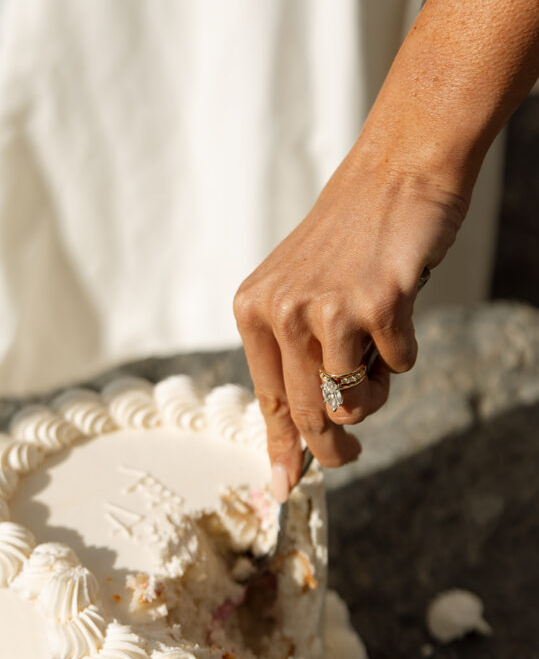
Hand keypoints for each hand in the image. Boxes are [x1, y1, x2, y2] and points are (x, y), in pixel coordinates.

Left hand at [233, 147, 468, 495]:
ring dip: (374, 387)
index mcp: (254, 309)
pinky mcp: (375, 304)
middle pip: (307, 413)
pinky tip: (398, 304)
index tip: (283, 485)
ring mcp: (326, 308)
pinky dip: (405, 348)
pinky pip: (397, 365)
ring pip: (352, 398)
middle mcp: (280, 311)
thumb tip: (303, 435)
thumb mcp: (300, 291)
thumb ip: (295, 353)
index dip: (279, 447)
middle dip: (332, 446)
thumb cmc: (351, 238)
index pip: (266, 397)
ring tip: (376, 341)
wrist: (394, 173)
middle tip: (349, 451)